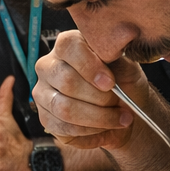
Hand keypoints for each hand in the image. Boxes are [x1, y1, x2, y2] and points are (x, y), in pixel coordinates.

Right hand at [33, 30, 147, 149]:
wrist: (124, 113)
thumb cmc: (124, 85)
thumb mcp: (127, 68)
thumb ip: (118, 56)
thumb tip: (120, 40)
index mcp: (68, 46)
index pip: (67, 47)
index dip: (89, 66)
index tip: (110, 82)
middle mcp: (49, 66)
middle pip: (66, 81)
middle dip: (99, 98)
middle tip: (120, 104)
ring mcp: (43, 92)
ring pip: (65, 108)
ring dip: (98, 117)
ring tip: (118, 119)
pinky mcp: (45, 118)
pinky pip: (64, 127)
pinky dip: (90, 131)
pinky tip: (104, 127)